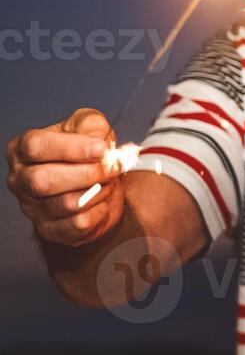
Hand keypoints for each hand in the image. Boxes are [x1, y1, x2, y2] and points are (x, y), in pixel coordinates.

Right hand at [6, 108, 126, 246]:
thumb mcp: (89, 125)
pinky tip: (103, 199)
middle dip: (87, 173)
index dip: (72, 148)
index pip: (36, 147)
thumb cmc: (87, 150)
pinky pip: (78, 224)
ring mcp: (31, 207)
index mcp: (22, 150)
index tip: (102, 149)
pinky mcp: (48, 229)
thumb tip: (97, 142)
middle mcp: (20, 180)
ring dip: (98, 191)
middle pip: (43, 181)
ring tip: (109, 181)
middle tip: (113, 167)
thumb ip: (91, 125)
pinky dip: (99, 211)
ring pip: (65, 204)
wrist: (97, 181)